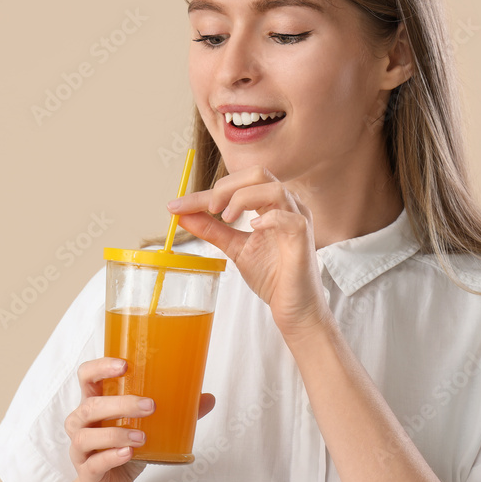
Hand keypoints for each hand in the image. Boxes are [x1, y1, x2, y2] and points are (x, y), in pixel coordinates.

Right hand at [65, 357, 215, 481]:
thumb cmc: (124, 452)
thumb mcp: (148, 430)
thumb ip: (173, 415)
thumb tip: (208, 398)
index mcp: (94, 404)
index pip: (86, 377)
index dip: (100, 367)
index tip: (125, 365)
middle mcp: (82, 424)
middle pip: (90, 406)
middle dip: (120, 404)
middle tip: (149, 405)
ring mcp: (81, 450)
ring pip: (86, 436)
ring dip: (116, 433)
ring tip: (142, 437)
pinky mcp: (87, 473)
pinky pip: (94, 463)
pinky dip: (112, 457)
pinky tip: (129, 454)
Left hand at [166, 165, 328, 333]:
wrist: (294, 308)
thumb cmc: (272, 276)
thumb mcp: (234, 248)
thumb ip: (212, 230)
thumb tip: (183, 215)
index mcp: (270, 204)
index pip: (237, 185)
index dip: (204, 193)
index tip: (176, 206)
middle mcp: (286, 206)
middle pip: (258, 173)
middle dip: (226, 187)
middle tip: (209, 208)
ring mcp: (298, 219)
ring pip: (274, 188)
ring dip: (243, 198)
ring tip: (226, 217)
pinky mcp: (304, 238)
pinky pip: (290, 218)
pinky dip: (269, 218)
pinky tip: (253, 227)